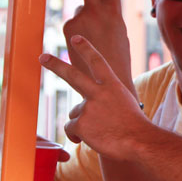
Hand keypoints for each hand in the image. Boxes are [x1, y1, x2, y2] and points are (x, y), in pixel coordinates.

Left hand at [40, 36, 145, 158]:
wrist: (139, 141)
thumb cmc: (135, 126)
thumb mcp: (125, 102)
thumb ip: (105, 99)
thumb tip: (84, 107)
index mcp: (112, 85)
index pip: (97, 62)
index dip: (86, 49)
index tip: (76, 39)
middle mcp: (99, 92)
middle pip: (72, 75)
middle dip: (55, 65)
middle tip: (42, 57)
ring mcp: (88, 107)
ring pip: (75, 113)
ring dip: (83, 123)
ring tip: (101, 131)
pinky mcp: (81, 123)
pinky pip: (71, 128)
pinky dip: (78, 135)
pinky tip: (95, 139)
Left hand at [62, 0, 133, 79]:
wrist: (108, 77)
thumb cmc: (117, 54)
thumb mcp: (118, 29)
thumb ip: (103, 13)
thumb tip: (82, 7)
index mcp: (114, 10)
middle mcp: (96, 10)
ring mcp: (80, 18)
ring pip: (79, 9)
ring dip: (84, 21)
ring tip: (94, 39)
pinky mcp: (68, 26)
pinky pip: (72, 22)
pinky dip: (77, 31)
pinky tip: (82, 44)